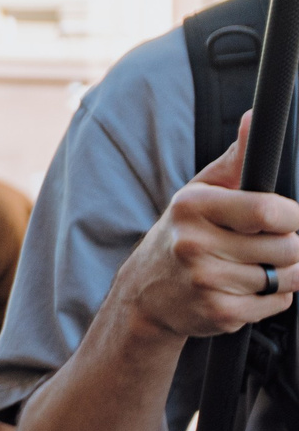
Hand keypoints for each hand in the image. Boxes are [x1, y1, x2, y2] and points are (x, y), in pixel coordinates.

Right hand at [111, 110, 298, 340]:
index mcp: (192, 207)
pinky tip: (249, 288)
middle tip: (275, 245)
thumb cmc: (182, 234)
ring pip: (285, 277)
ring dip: (287, 274)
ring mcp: (205, 281)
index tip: (289, 219)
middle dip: (293, 248)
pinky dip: (274, 298)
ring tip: (261, 267)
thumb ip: (236, 159)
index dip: (293, 217)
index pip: (268, 210)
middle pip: (286, 247)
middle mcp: (193, 243)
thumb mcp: (201, 192)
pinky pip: (276, 303)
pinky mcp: (217, 312)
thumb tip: (255, 119)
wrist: (146, 293)